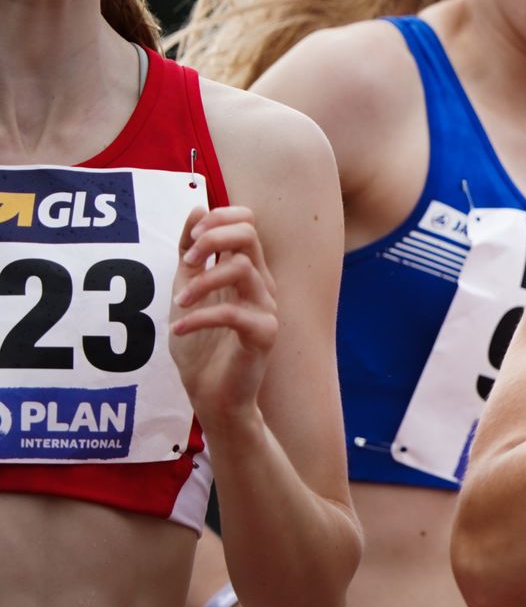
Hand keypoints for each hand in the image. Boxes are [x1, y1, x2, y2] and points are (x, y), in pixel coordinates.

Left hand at [170, 206, 278, 428]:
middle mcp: (262, 283)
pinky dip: (199, 317)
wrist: (212, 396)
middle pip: (248, 235)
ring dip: (201, 282)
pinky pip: (232, 312)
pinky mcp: (264, 334)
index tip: (189, 242)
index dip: (217, 221)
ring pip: (241, 269)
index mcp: (246, 270)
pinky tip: (178, 330)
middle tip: (187, 262)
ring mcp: (266, 308)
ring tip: (177, 304)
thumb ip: (191, 255)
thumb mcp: (186, 292)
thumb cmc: (201, 348)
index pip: (246, 222)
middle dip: (211, 239)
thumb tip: (197, 210)